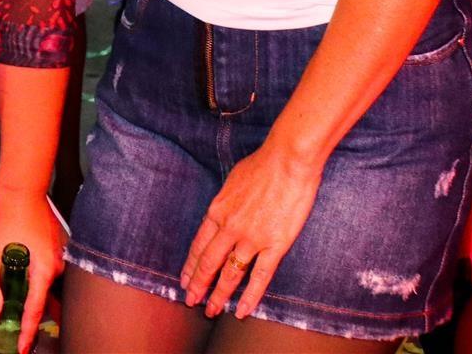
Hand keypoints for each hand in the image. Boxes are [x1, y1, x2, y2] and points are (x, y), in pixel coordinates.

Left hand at [0, 192, 63, 352]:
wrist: (22, 193)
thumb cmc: (8, 219)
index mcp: (42, 270)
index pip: (35, 310)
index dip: (28, 332)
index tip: (23, 348)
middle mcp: (56, 267)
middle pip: (44, 301)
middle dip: (32, 318)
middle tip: (20, 333)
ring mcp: (59, 258)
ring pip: (46, 287)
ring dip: (33, 299)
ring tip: (19, 310)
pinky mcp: (57, 250)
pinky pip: (48, 274)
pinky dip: (37, 283)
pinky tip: (24, 281)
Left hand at [180, 142, 323, 319]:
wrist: (287, 160)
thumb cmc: (262, 165)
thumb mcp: (232, 181)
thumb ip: (225, 201)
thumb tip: (222, 212)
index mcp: (217, 210)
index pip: (199, 245)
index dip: (190, 265)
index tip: (184, 280)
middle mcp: (229, 227)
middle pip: (208, 263)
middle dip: (197, 285)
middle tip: (190, 301)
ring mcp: (251, 238)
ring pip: (229, 274)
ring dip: (218, 294)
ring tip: (210, 310)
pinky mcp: (274, 245)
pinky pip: (259, 276)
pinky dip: (249, 296)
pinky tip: (241, 310)